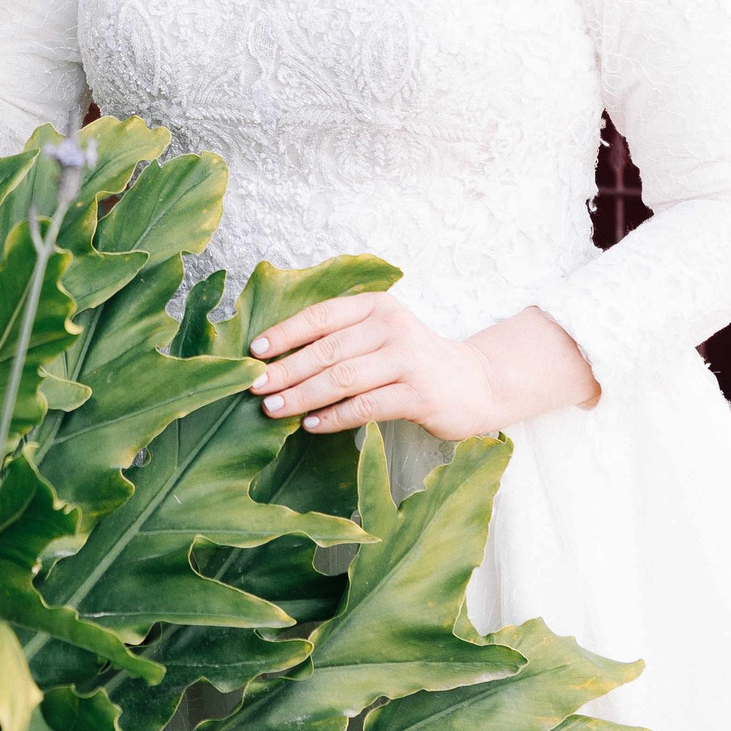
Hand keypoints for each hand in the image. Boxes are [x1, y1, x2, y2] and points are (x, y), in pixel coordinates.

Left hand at [247, 291, 507, 440]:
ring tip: (273, 409)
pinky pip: (365, 406)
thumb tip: (277, 357)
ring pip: (342, 378)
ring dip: (302, 395)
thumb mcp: (381, 336)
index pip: (321, 316)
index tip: (254, 352)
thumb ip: (341, 338)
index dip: (285, 333)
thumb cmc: (413, 362)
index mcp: (376, 306)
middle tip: (255, 387)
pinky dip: (333, 416)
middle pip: (327, 350)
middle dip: (286, 370)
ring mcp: (408, 360)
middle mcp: (392, 327)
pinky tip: (310, 424)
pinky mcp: (419, 395)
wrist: (475, 384)